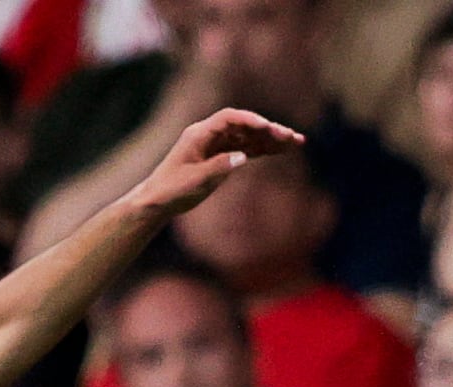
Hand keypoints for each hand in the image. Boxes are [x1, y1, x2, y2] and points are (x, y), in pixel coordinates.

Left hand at [126, 110, 306, 219]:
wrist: (156, 202)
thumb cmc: (170, 191)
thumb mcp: (194, 181)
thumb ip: (218, 167)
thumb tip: (242, 156)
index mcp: (199, 134)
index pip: (229, 119)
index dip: (249, 120)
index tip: (267, 127)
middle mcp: (209, 135)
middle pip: (244, 125)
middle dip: (268, 130)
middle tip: (290, 137)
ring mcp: (216, 145)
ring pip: (248, 137)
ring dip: (271, 139)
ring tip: (296, 141)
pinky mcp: (221, 157)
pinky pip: (246, 148)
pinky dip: (263, 149)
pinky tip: (282, 149)